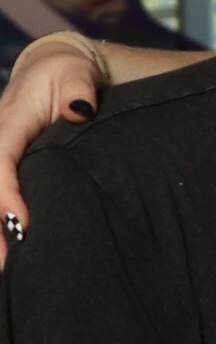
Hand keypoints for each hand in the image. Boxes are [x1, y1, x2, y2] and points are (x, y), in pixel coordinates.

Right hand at [0, 34, 106, 263]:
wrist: (52, 73)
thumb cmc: (68, 77)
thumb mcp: (76, 74)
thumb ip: (78, 90)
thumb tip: (80, 109)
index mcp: (9, 120)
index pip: (0, 158)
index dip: (5, 192)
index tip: (19, 223)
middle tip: (5, 264)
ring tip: (5, 270)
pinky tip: (5, 257)